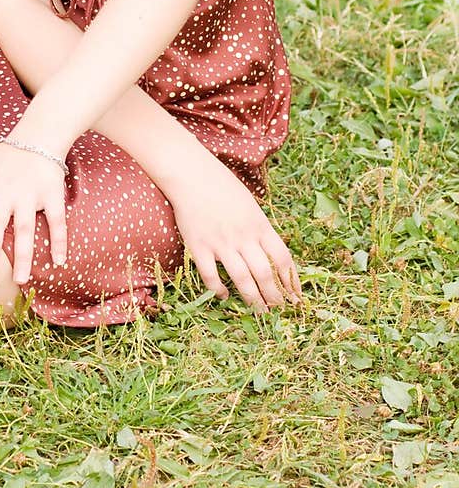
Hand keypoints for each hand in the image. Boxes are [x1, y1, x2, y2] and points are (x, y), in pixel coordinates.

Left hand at [0, 142, 67, 284]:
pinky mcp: (52, 196)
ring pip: (26, 228)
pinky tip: (59, 262)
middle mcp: (6, 194)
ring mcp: (30, 196)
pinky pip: (56, 221)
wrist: (39, 138)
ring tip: (20, 280)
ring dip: (24, 255)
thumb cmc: (3, 155)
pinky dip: (59, 240)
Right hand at [165, 150, 300, 311]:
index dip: (291, 280)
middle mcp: (243, 237)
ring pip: (242, 279)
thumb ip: (259, 229)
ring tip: (259, 312)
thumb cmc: (222, 186)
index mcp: (259, 225)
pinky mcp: (199, 247)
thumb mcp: (250, 205)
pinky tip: (223, 296)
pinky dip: (218, 289)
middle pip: (264, 274)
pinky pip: (210, 275)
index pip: (282, 258)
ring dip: (253, 299)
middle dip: (274, 296)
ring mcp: (221, 243)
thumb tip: (270, 253)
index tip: (295, 295)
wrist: (192, 175)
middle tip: (278, 310)